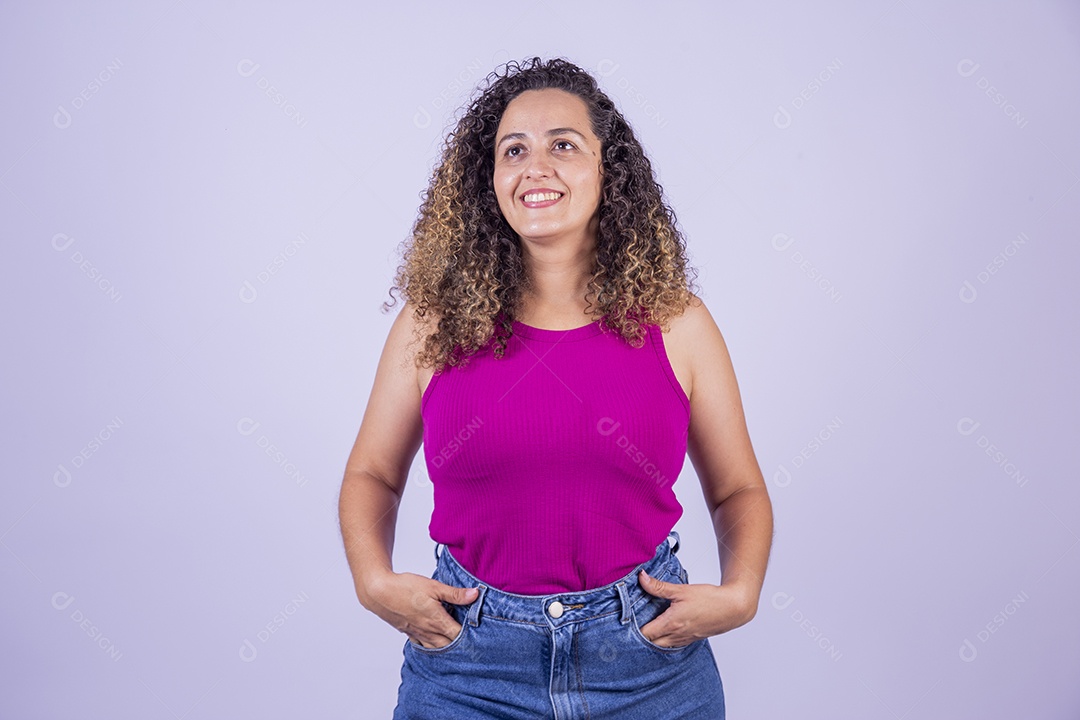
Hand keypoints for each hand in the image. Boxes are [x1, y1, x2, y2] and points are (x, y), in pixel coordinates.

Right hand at [362, 570, 478, 648]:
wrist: (379, 592)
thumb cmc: (405, 587)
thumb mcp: (434, 586)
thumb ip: (454, 594)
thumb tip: (475, 594)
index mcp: (437, 620)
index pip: (458, 635)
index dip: (470, 636)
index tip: (480, 636)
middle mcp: (428, 630)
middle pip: (448, 645)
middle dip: (460, 645)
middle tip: (471, 643)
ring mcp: (417, 633)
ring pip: (436, 647)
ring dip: (447, 648)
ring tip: (457, 647)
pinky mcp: (408, 631)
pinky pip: (422, 644)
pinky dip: (431, 646)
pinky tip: (435, 644)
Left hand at [636, 569, 757, 647]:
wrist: (733, 608)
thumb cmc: (710, 599)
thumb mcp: (682, 590)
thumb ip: (659, 587)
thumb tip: (641, 578)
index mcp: (671, 623)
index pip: (645, 634)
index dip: (633, 628)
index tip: (627, 619)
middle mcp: (676, 635)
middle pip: (650, 643)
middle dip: (640, 635)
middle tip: (634, 622)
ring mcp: (684, 639)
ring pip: (661, 645)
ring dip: (652, 638)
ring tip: (646, 624)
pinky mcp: (691, 639)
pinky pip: (672, 644)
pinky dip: (664, 639)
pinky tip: (663, 628)